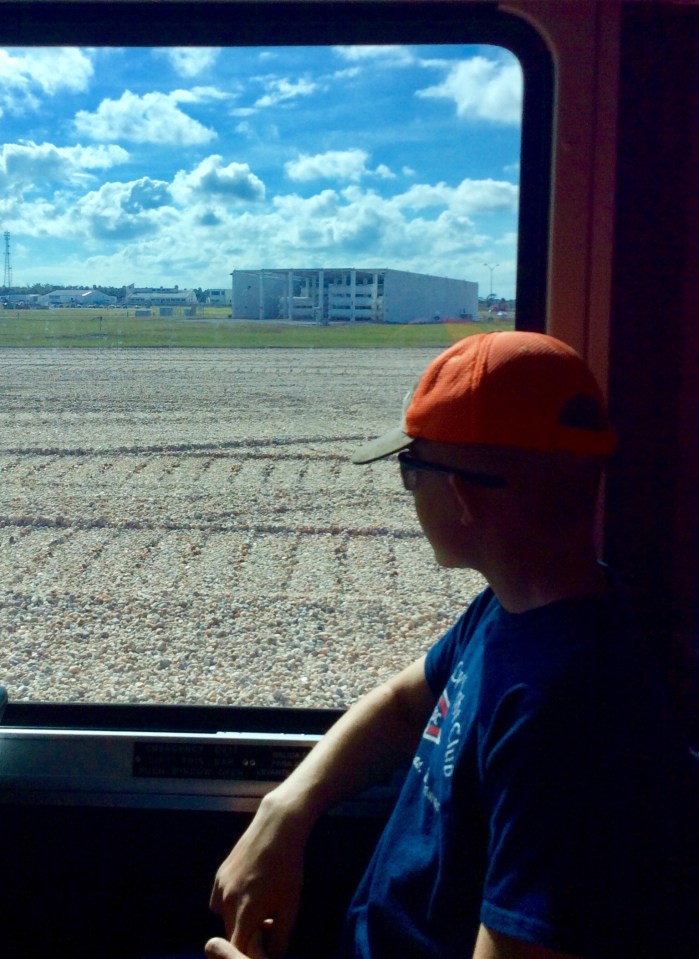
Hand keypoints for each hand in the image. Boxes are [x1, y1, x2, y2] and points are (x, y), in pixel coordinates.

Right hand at [209, 793, 308, 958]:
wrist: (277, 828)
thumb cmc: (288, 869)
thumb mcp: (290, 906)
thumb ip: (280, 939)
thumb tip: (271, 956)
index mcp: (245, 913)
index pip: (238, 950)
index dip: (250, 952)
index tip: (265, 942)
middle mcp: (227, 902)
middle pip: (232, 934)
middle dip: (248, 935)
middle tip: (270, 920)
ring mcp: (220, 887)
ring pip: (225, 918)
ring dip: (239, 919)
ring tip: (262, 902)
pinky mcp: (219, 875)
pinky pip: (219, 901)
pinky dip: (231, 903)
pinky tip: (249, 889)